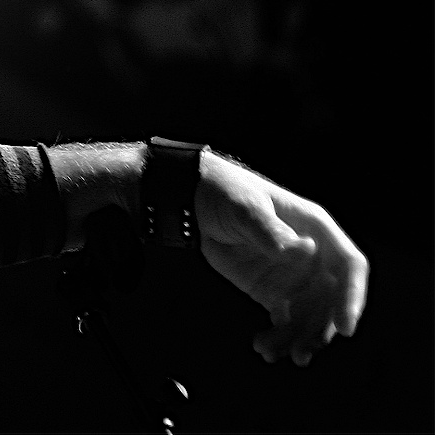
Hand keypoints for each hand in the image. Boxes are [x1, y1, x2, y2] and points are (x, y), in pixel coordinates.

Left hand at [196, 153, 368, 365]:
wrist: (195, 202)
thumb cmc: (228, 193)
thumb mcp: (246, 208)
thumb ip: (271, 231)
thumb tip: (304, 251)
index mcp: (317, 231)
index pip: (349, 267)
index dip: (352, 297)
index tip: (345, 326)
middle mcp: (313, 258)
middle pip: (331, 301)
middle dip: (320, 329)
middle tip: (301, 353)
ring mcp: (295, 278)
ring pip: (308, 316)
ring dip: (297, 338)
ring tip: (275, 353)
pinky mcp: (273, 292)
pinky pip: (284, 321)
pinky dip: (277, 337)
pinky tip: (262, 347)